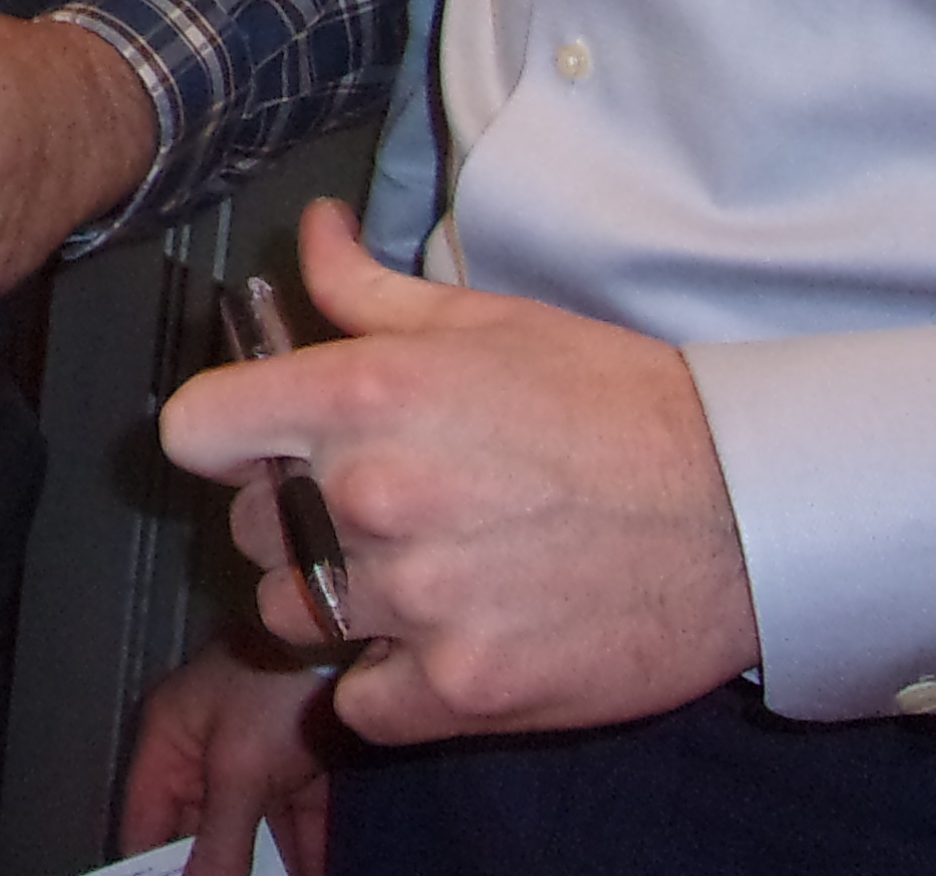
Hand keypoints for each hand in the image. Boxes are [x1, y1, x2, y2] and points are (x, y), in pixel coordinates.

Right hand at [120, 635, 335, 875]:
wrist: (350, 635)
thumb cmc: (275, 687)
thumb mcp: (240, 768)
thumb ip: (219, 842)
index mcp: (169, 743)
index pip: (144, 826)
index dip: (152, 871)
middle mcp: (204, 755)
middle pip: (198, 836)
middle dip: (214, 873)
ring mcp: (253, 762)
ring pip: (250, 837)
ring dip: (264, 871)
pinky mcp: (299, 768)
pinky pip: (294, 828)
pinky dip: (302, 859)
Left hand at [161, 201, 759, 742]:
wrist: (738, 510)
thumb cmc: (614, 403)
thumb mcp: (486, 320)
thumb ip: (369, 289)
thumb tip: (313, 230)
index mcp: (367, 397)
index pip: (197, 428)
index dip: (220, 435)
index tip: (254, 443)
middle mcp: (373, 499)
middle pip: (248, 529)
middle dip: (292, 516)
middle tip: (375, 506)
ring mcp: (415, 603)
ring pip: (296, 617)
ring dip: (335, 602)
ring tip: (415, 572)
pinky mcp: (462, 690)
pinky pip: (361, 704)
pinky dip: (388, 680)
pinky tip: (445, 636)